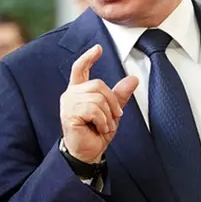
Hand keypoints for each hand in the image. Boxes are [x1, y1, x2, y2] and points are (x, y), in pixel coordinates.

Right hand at [60, 45, 138, 163]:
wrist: (88, 153)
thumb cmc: (96, 133)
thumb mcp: (112, 112)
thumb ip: (119, 95)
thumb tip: (132, 79)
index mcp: (79, 91)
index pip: (80, 68)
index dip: (89, 57)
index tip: (98, 48)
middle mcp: (71, 94)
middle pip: (97, 84)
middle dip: (112, 101)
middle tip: (115, 116)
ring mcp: (68, 104)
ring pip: (97, 98)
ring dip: (107, 115)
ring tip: (104, 125)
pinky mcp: (69, 115)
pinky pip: (93, 110)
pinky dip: (102, 121)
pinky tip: (98, 128)